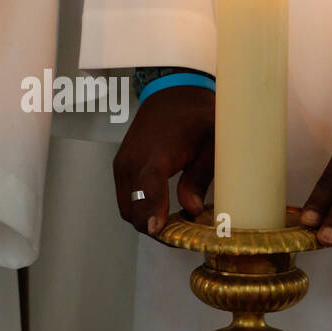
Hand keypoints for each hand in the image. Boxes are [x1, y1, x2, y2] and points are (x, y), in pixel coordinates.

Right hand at [113, 86, 214, 234]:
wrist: (171, 94)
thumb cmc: (197, 117)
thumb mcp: (211, 142)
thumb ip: (200, 176)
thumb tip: (192, 210)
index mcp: (157, 152)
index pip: (149, 185)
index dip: (153, 208)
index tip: (158, 229)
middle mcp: (133, 160)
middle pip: (135, 207)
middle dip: (154, 226)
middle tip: (181, 235)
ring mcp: (122, 165)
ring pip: (128, 209)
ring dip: (146, 221)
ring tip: (173, 225)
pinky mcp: (120, 167)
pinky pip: (125, 199)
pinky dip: (139, 209)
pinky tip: (161, 211)